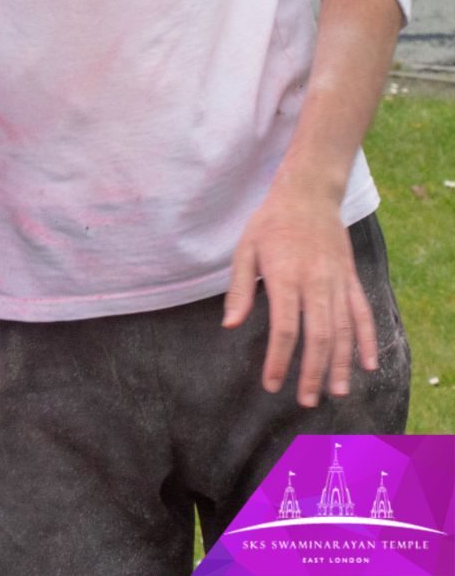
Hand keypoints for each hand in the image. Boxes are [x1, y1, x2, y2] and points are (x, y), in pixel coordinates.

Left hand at [223, 178, 378, 406]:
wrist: (307, 195)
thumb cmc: (269, 223)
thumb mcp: (244, 250)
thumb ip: (239, 289)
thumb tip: (229, 325)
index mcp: (286, 277)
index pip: (285, 328)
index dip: (280, 360)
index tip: (272, 383)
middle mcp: (316, 282)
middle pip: (319, 336)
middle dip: (312, 371)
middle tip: (305, 400)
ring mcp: (338, 281)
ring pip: (345, 330)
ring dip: (340, 364)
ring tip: (335, 392)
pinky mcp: (352, 278)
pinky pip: (363, 313)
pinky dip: (367, 340)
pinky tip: (367, 364)